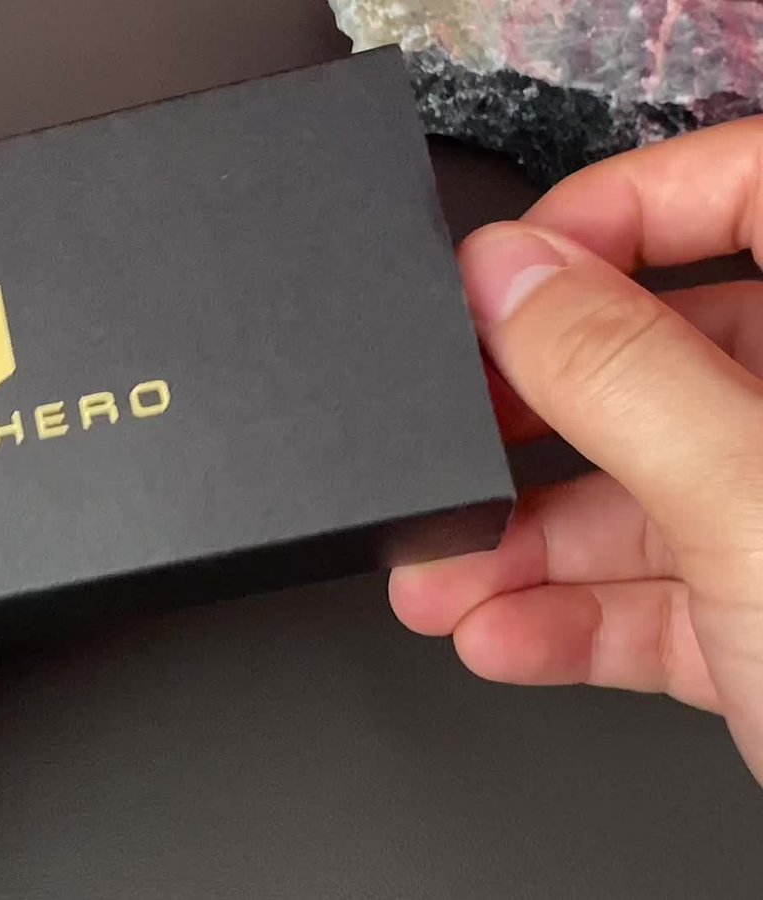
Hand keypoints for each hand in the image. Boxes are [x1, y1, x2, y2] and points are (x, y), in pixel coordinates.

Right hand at [392, 118, 762, 783]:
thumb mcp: (751, 505)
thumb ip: (622, 376)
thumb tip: (511, 277)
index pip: (753, 191)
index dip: (623, 210)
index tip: (513, 269)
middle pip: (664, 363)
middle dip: (529, 423)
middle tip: (453, 435)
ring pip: (644, 496)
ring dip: (521, 545)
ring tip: (442, 576)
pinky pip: (656, 596)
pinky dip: (569, 618)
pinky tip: (503, 634)